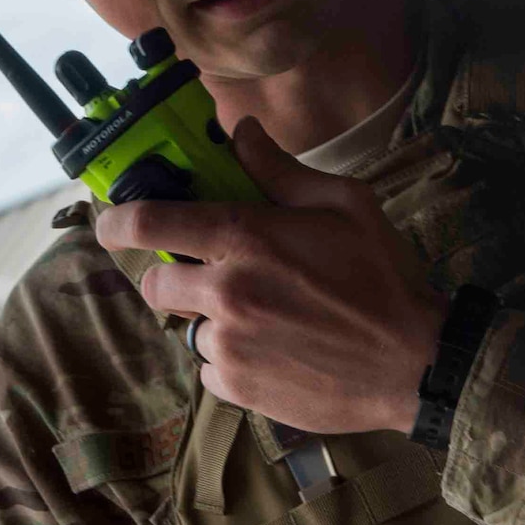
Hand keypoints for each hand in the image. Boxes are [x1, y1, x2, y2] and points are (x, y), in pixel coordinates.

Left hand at [92, 118, 446, 434]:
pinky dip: (232, 360)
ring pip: (189, 329)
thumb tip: (242, 134)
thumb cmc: (384, 278)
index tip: (111, 224)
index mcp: (246, 239)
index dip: (117, 221)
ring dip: (213, 320)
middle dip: (172, 275)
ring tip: (266, 317)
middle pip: (154, 284)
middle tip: (207, 274)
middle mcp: (226, 293)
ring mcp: (230, 346)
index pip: (150, 222)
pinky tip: (276, 349)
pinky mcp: (240, 389)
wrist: (414, 362)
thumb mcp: (343, 204)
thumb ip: (280, 170)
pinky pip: (211, 369)